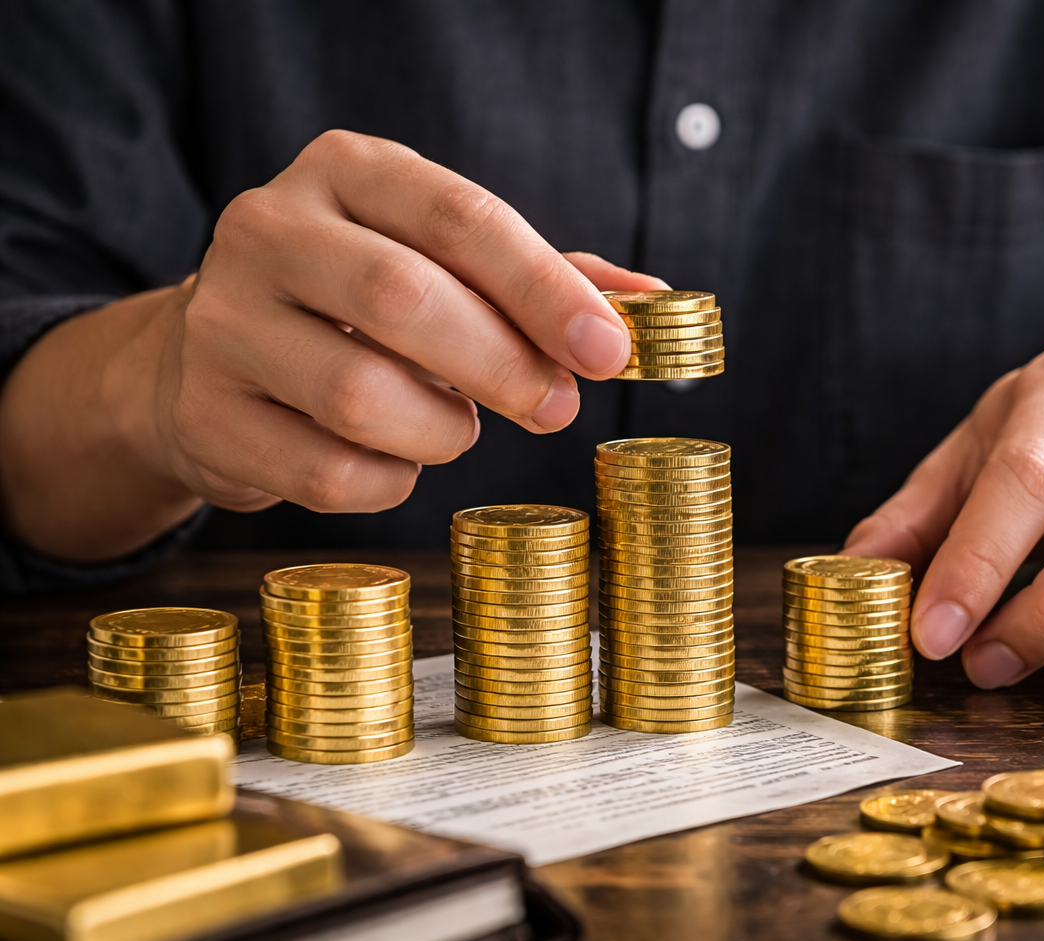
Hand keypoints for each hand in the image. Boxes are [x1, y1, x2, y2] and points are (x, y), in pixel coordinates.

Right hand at [0, 130, 662, 559]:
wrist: (210, 357)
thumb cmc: (361, 305)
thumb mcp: (448, 264)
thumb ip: (547, 279)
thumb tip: (654, 308)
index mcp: (346, 171)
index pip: (461, 217)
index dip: (544, 288)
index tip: (608, 350)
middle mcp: (267, 229)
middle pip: (404, 298)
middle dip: (503, 365)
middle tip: (557, 407)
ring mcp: (221, 321)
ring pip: (361, 396)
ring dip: (442, 430)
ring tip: (454, 425)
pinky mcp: (203, 414)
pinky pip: (329, 472)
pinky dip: (389, 480)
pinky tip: (394, 457)